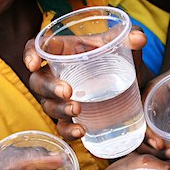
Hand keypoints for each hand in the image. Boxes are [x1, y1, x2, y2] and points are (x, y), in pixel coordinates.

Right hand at [22, 31, 148, 142]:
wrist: (134, 83)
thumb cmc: (120, 58)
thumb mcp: (125, 45)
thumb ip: (131, 37)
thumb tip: (139, 38)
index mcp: (64, 50)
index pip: (37, 48)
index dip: (30, 54)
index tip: (34, 63)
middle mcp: (57, 75)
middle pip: (39, 81)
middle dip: (49, 87)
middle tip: (67, 91)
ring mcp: (62, 99)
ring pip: (48, 106)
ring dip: (60, 109)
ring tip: (77, 109)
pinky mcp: (72, 118)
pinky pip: (63, 127)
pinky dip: (69, 131)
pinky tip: (82, 131)